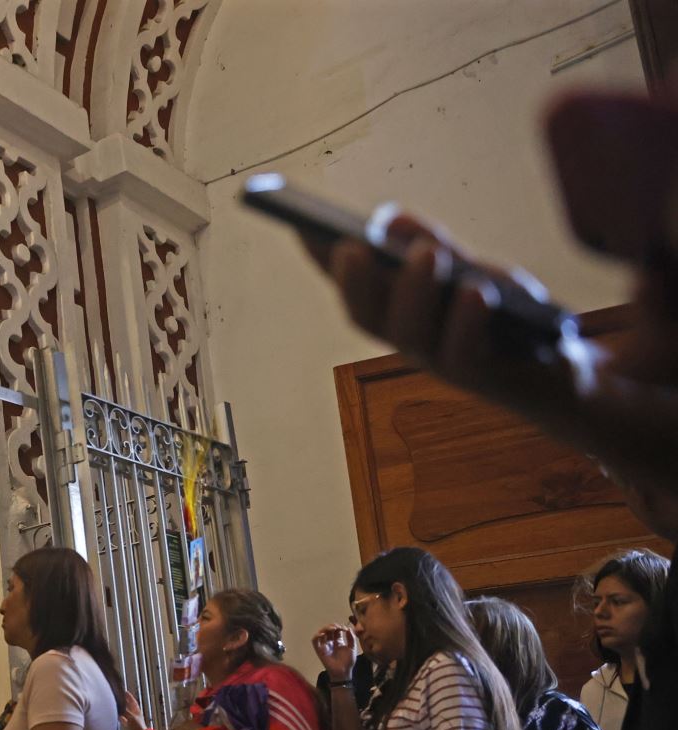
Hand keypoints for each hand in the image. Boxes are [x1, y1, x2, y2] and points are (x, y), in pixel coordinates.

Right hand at [121, 690, 146, 729]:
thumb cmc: (138, 726)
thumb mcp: (130, 715)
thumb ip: (124, 710)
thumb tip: (119, 706)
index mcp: (137, 710)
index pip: (133, 700)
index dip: (129, 696)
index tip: (125, 692)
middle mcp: (135, 714)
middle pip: (129, 706)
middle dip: (124, 702)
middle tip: (120, 698)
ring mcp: (132, 719)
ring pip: (126, 712)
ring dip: (122, 709)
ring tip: (117, 706)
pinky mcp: (130, 725)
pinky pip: (124, 719)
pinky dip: (120, 717)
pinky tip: (117, 717)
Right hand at [312, 623, 356, 679]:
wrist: (343, 671)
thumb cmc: (348, 661)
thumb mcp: (353, 648)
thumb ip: (351, 638)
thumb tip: (349, 628)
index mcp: (338, 641)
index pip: (336, 630)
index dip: (340, 627)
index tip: (345, 629)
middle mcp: (330, 642)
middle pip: (328, 630)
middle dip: (332, 626)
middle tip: (338, 627)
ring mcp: (324, 645)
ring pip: (321, 633)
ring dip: (325, 628)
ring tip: (332, 629)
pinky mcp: (319, 650)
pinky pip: (315, 641)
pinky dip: (317, 636)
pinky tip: (323, 634)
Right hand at [313, 213, 579, 407]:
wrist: (561, 372)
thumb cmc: (506, 317)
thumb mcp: (468, 270)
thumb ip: (430, 245)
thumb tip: (388, 221)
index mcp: (398, 312)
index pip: (352, 283)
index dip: (323, 258)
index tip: (301, 223)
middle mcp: (409, 340)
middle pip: (367, 315)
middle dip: (355, 281)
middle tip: (352, 245)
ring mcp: (442, 360)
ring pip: (411, 334)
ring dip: (414, 292)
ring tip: (425, 255)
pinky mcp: (484, 376)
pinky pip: (466, 353)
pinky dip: (467, 322)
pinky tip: (474, 292)